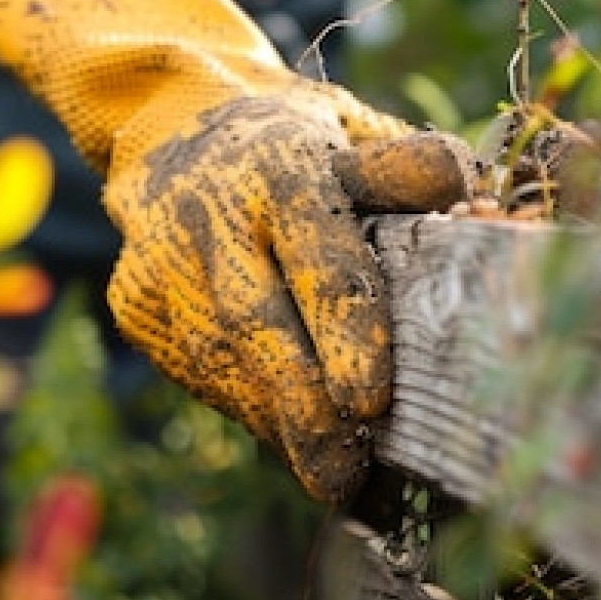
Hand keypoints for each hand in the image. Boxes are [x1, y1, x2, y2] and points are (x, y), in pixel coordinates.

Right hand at [0, 0, 469, 500]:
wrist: (170, 124)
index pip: (319, 256)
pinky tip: (288, 439)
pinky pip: (194, 373)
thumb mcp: (348, 134)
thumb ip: (402, 170)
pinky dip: (246, 413)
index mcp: (280, 170)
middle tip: (349, 475)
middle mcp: (209, 215)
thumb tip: (465, 185)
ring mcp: (161, 261)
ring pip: (221, 362)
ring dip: (279, 426)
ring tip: (334, 475)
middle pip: (259, 325)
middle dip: (306, 410)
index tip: (372, 400)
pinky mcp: (135, 302)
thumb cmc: (292, 146)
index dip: (347, 329)